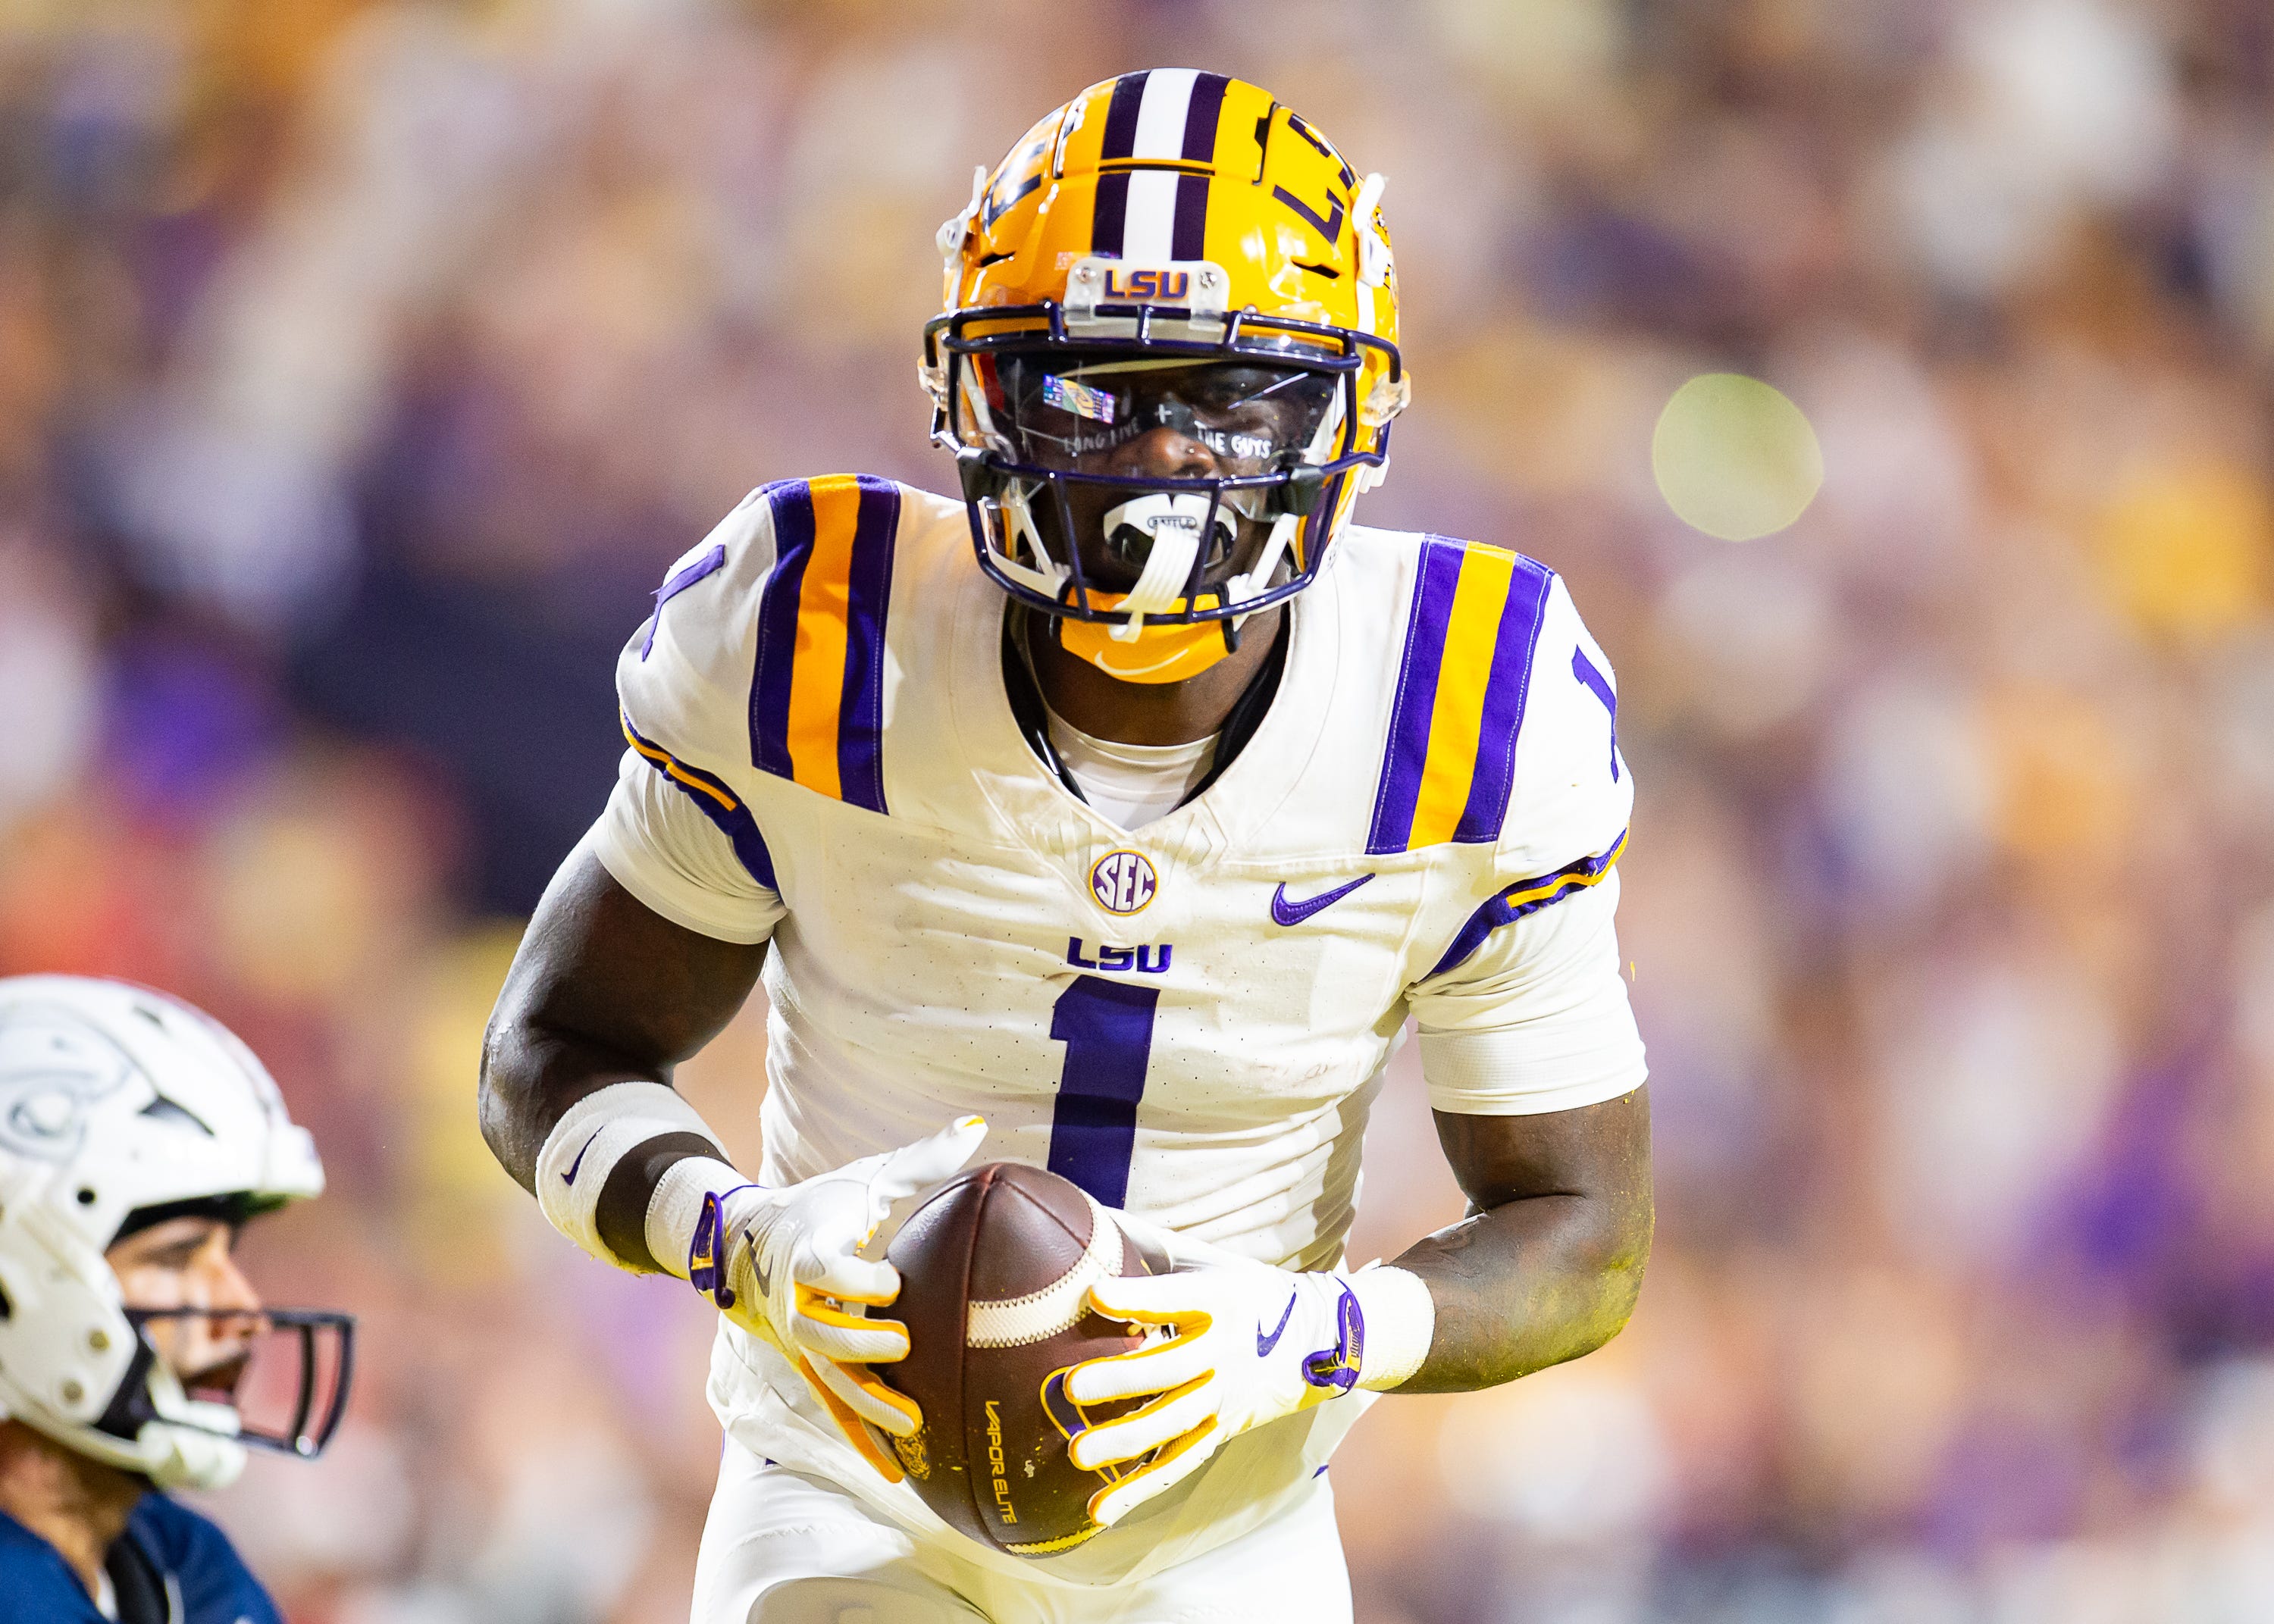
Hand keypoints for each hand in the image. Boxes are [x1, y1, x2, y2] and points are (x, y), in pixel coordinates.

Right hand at [689, 1116, 985, 1479]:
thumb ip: (922, 1159)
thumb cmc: (821, 1205)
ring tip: (913, 1423)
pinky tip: (896, 1472)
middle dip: (859, 1342)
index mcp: (808, 1251)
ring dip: (866, 1405)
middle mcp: (797, 1302)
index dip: (853, 1276)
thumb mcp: (866, 1178)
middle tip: (903, 1345)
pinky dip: (861, 1440)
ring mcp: (801, 1343)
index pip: (821, 1267)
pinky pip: (834, 1409)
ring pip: (828, 1379)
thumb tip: (980, 1127)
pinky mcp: (810, 1369)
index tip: (891, 1279)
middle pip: (819, 1331)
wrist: (752, 1242)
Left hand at [1066, 1255, 1363, 1524]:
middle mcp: (1222, 1353)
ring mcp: (1223, 1398)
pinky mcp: (1221, 1430)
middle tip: (1073, 1387)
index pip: (1172, 1300)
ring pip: (1171, 1427)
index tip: (1094, 1296)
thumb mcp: (1216, 1265)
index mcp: (1219, 1301)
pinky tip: (1100, 1510)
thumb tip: (1092, 1226)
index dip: (1134, 1299)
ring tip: (1078, 1454)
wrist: (1322, 1339)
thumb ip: (1158, 1254)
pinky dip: (1140, 1490)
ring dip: (1125, 1443)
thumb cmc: (1251, 1293)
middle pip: (1168, 1370)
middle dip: (1120, 1380)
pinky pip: (1178, 1464)